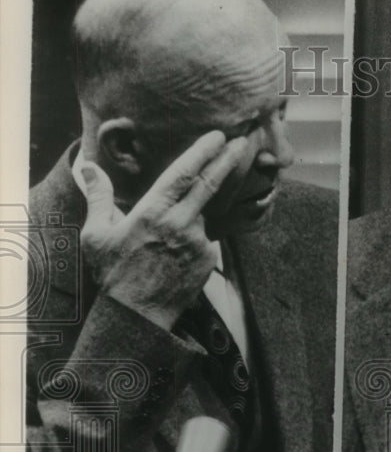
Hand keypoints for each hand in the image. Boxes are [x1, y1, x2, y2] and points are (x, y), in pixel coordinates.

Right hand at [78, 132, 248, 330]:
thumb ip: (98, 196)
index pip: (183, 174)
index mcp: (153, 212)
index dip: (202, 152)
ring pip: (204, 214)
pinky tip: (177, 254)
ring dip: (200, 210)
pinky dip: (195, 237)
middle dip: (228, 160)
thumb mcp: (96, 233)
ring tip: (178, 227)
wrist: (137, 315)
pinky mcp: (209, 258)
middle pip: (210, 184)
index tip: (217, 136)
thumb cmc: (113, 272)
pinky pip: (205, 239)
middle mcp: (180, 223)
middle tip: (243, 142)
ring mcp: (198, 241)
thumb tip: (87, 166)